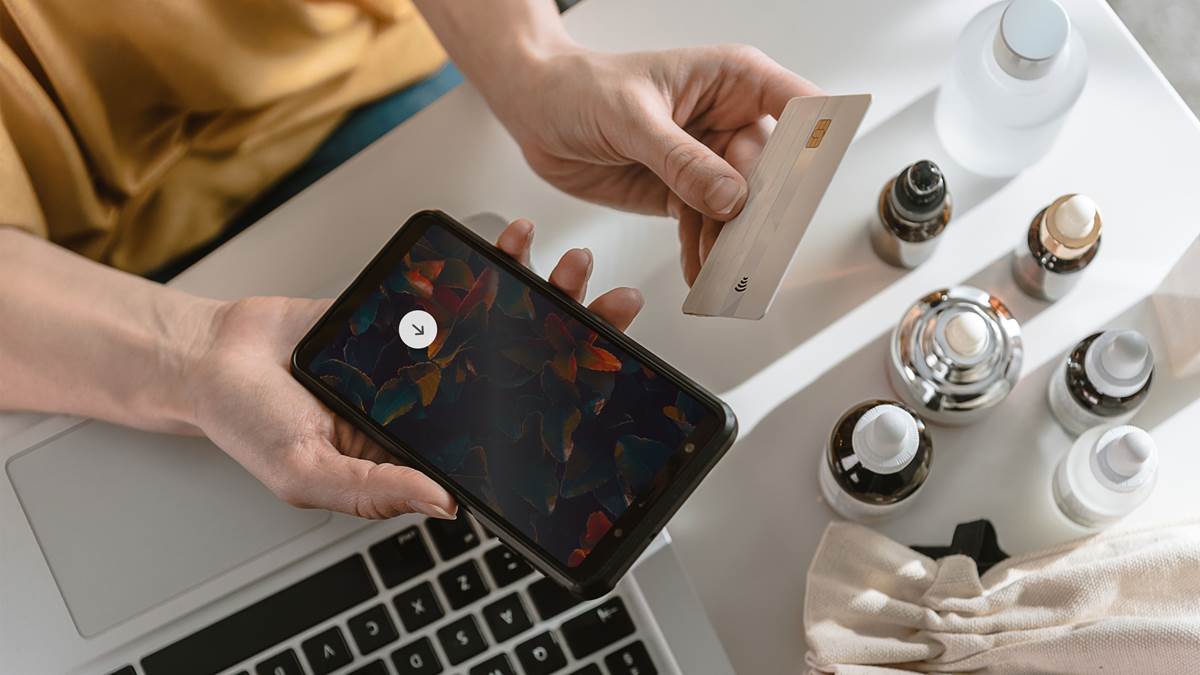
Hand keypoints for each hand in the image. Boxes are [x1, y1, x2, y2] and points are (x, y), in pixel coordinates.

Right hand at [188, 219, 643, 519]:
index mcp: (422, 447)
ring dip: (539, 292)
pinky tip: (511, 243)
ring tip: (571, 267)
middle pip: (518, 369)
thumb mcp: (306, 474)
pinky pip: (453, 286)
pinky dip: (484, 263)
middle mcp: (433, 400)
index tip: (604, 384)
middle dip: (571, 339)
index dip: (558, 410)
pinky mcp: (403, 311)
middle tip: (611, 313)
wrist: (213, 356)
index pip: (505, 435)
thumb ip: (372, 489)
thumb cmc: (252, 423)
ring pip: (496, 322)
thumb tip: (443, 504)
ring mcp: (422, 352)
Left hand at [490, 44, 821, 283]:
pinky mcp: (683, 190)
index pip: (797, 103)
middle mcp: (727, 118)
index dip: (816, 139)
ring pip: (737, 207)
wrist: (536, 112)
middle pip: (771, 171)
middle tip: (758, 248)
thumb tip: (730, 197)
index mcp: (731, 79)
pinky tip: (701, 272)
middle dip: (763, 213)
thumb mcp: (630, 118)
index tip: (812, 180)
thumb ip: (681, 159)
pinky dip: (704, 251)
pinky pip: (706, 226)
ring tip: (724, 273)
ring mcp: (707, 158)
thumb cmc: (580, 87)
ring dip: (731, 242)